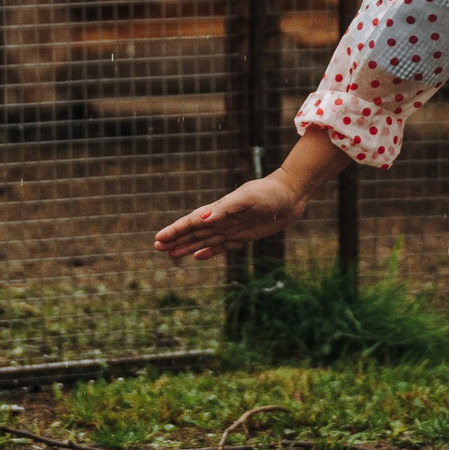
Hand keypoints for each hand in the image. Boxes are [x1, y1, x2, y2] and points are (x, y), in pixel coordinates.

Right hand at [153, 174, 307, 260]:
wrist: (291, 194)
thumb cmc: (269, 193)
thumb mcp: (247, 199)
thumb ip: (225, 209)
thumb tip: (203, 219)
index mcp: (220, 210)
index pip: (192, 222)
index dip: (175, 230)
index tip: (159, 239)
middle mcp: (223, 219)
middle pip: (194, 232)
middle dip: (176, 240)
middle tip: (157, 248)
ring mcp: (233, 227)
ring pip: (205, 240)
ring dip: (188, 247)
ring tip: (171, 254)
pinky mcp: (245, 235)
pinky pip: (222, 246)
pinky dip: (209, 251)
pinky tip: (198, 256)